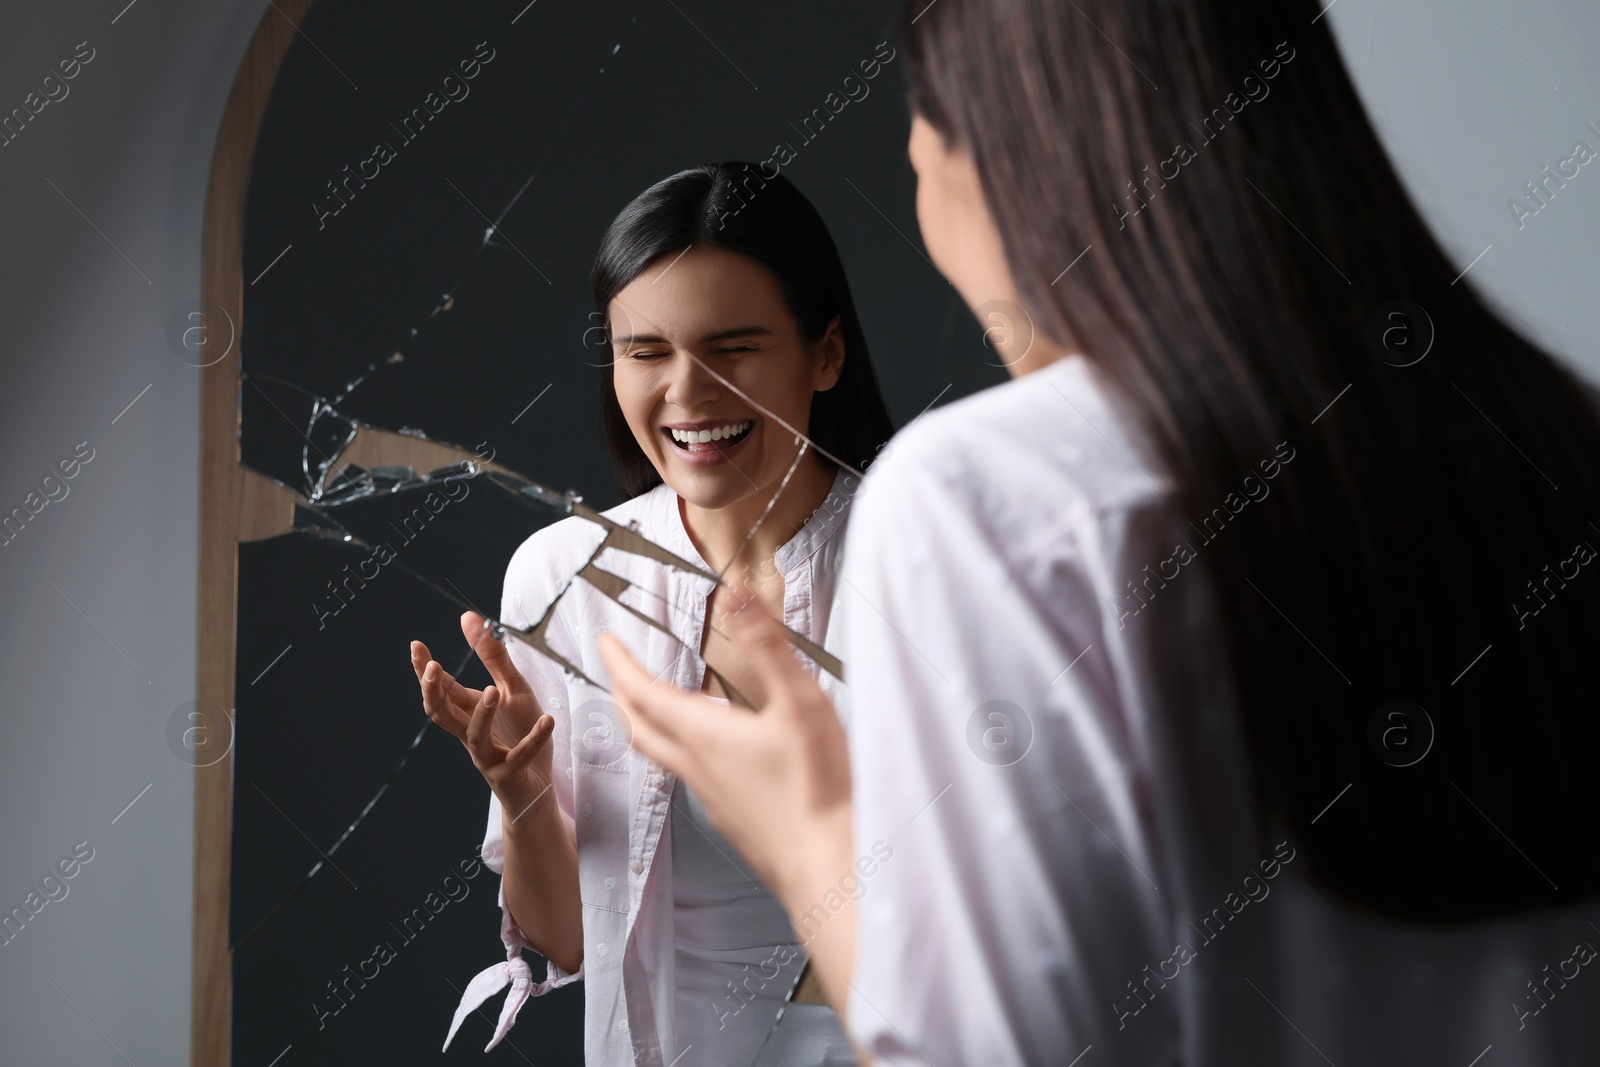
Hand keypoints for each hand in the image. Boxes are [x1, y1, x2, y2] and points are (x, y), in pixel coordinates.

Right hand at [411, 611, 555, 822]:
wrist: (535, 785)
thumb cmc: (519, 732)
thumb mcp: (512, 688)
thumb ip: (493, 656)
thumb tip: (469, 617)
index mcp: (469, 711)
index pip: (440, 689)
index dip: (425, 669)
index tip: (416, 646)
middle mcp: (471, 733)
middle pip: (441, 714)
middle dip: (432, 692)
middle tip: (433, 668)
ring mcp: (489, 755)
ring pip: (475, 737)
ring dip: (482, 714)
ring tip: (493, 692)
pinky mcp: (511, 773)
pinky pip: (520, 756)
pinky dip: (534, 739)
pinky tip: (547, 721)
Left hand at [598, 589, 851, 898]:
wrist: (826, 866)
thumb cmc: (816, 788)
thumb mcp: (800, 702)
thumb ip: (767, 647)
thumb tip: (735, 596)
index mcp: (704, 734)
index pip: (644, 692)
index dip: (620, 663)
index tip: (604, 641)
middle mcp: (696, 767)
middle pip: (640, 727)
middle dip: (624, 695)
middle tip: (617, 672)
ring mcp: (711, 798)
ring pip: (663, 755)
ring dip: (648, 724)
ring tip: (656, 706)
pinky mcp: (731, 819)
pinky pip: (692, 777)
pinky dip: (683, 752)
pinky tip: (712, 753)